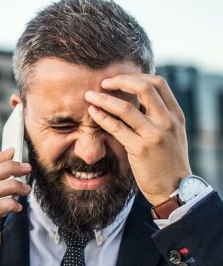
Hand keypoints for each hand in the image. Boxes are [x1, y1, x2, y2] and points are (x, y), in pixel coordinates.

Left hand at [85, 74, 190, 205]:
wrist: (174, 188)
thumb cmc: (168, 161)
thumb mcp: (171, 134)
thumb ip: (158, 116)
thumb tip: (136, 99)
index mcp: (175, 115)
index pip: (158, 83)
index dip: (136, 76)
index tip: (119, 78)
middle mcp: (168, 121)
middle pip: (144, 88)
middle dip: (120, 81)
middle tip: (103, 82)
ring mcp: (155, 135)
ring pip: (126, 108)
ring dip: (104, 99)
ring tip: (89, 96)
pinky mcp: (141, 149)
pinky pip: (117, 128)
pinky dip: (102, 118)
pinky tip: (92, 113)